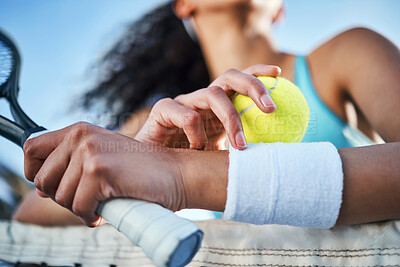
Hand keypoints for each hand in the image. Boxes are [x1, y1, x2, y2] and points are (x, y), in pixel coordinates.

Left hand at [23, 122, 184, 226]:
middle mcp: (80, 136)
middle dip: (65, 197)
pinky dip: (93, 216)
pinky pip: (80, 208)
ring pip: (62, 198)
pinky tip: (109, 207)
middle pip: (43, 181)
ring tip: (104, 200)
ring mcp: (90, 151)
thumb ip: (73, 160)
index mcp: (79, 130)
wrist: (176, 174)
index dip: (36, 172)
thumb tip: (41, 184)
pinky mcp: (100, 170)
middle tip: (90, 196)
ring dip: (82, 208)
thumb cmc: (141, 172)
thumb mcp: (102, 155)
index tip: (55, 185)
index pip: (31, 148)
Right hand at [135, 64, 279, 149]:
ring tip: (241, 146)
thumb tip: (276, 156)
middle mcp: (201, 100)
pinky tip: (197, 150)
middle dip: (253, 86)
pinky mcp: (163, 110)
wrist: (155, 171)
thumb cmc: (192, 163)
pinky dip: (197, 133)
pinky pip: (186, 115)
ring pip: (211, 94)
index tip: (279, 72)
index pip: (239, 81)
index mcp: (218, 106)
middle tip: (271, 108)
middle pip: (229, 77)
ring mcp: (183, 103)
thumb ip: (241, 149)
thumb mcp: (222, 155)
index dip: (258, 73)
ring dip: (231, 119)